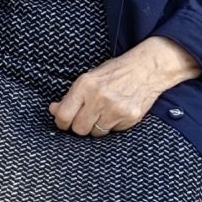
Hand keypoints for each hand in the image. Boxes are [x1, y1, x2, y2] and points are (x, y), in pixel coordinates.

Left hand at [50, 36, 200, 136]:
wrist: (146, 68)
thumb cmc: (116, 72)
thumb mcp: (89, 78)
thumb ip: (71, 96)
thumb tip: (54, 110)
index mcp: (85, 85)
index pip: (64, 115)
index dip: (61, 122)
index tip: (64, 122)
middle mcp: (99, 98)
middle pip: (79, 129)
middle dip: (80, 125)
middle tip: (87, 116)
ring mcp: (115, 109)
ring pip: (96, 133)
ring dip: (97, 126)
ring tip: (104, 112)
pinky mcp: (129, 117)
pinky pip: (113, 131)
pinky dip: (113, 125)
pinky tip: (117, 112)